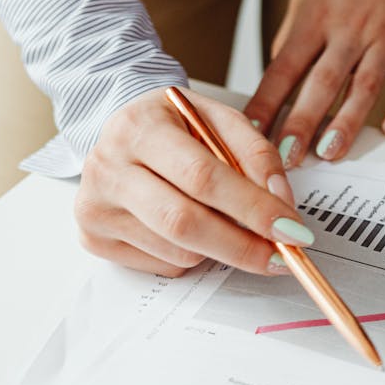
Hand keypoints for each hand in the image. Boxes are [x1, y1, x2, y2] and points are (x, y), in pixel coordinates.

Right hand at [74, 88, 313, 276]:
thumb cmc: (175, 125)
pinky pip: (163, 265)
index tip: (290, 229)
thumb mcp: (218, 119)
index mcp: (140, 127)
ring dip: (219, 248)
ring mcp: (96, 207)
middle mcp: (108, 168)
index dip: (251, 207)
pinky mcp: (94, 239)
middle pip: (183, 223)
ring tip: (226, 222)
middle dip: (242, 245)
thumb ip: (256, 153)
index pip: (202, 176)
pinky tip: (190, 227)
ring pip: (177, 251)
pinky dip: (192, 256)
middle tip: (280, 255)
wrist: (121, 129)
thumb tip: (280, 203)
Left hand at [247, 0, 384, 166]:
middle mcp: (351, 27)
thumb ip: (294, 38)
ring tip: (329, 153)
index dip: (267, 103)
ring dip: (345, 124)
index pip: (284, 67)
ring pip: (364, 86)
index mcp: (317, 15)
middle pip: (322, 82)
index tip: (252, 134)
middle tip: (286, 157)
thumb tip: (276, 84)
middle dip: (301, 123)